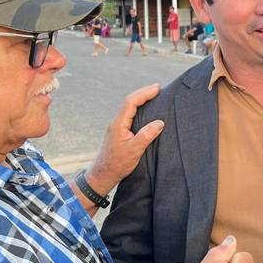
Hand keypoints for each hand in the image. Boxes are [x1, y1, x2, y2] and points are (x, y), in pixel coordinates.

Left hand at [77, 84, 163, 208]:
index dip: (144, 93)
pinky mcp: (119, 131)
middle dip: (143, 93)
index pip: (131, 102)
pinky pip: (129, 114)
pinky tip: (145, 110)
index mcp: (119, 124)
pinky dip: (138, 108)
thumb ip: (146, 135)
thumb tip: (159, 122)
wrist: (103, 174)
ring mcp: (117, 126)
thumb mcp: (134, 151)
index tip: (157, 88)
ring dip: (140, 99)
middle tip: (158, 88)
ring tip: (153, 95)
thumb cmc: (117, 164)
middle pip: (129, 101)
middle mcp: (116, 122)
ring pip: (129, 107)